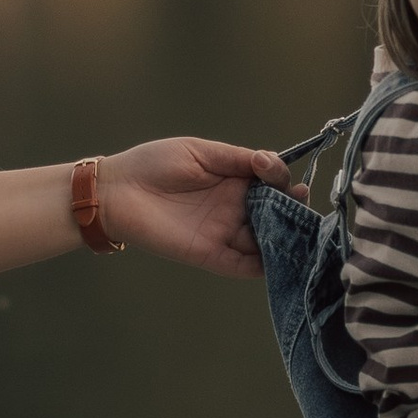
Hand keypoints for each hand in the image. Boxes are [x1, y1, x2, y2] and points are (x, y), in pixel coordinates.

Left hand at [95, 136, 292, 278]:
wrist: (116, 191)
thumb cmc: (152, 165)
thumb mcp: (199, 152)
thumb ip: (235, 158)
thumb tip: (269, 160)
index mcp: (233, 181)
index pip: (271, 183)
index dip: (280, 178)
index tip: (269, 169)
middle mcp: (234, 208)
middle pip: (276, 213)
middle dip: (294, 208)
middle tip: (300, 200)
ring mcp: (224, 233)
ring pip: (266, 241)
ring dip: (286, 236)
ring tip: (300, 228)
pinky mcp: (210, 254)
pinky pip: (244, 265)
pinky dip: (264, 266)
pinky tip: (281, 257)